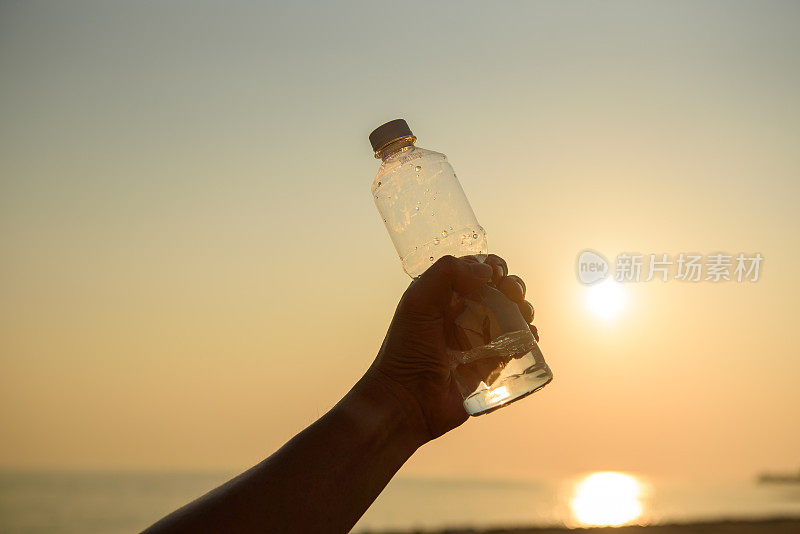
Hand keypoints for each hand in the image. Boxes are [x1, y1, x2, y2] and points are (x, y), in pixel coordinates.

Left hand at [362, 254, 538, 447]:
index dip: (492, 266)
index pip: (475, 272)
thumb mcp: (417, 302)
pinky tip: (529, 336)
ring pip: (512, 316)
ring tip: (524, 315)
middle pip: (499, 291)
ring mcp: (479, 340)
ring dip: (524, 309)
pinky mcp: (491, 365)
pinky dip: (528, 337)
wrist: (409, 400)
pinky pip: (516, 346)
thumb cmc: (407, 350)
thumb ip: (445, 274)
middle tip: (512, 293)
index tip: (497, 272)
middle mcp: (463, 315)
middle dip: (513, 286)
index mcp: (445, 297)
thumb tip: (486, 271)